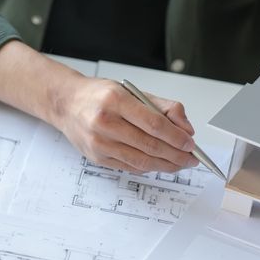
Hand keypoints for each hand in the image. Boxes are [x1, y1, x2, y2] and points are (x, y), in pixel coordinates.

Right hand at [56, 77, 198, 172]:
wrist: (67, 104)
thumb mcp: (133, 92)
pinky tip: (161, 164)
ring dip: (166, 166)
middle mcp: (104, 122)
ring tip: (181, 164)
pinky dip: (149, 167)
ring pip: (141, 161)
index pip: (154, 124)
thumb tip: (186, 129)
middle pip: (149, 145)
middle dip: (176, 155)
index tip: (190, 144)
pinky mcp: (97, 158)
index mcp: (115, 101)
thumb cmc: (100, 96)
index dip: (176, 137)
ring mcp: (99, 143)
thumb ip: (163, 107)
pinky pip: (130, 167)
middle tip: (192, 158)